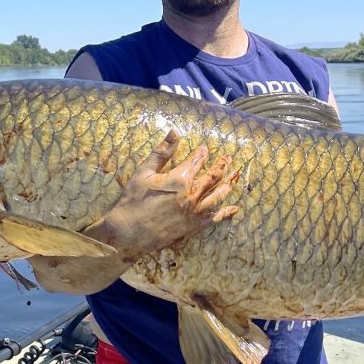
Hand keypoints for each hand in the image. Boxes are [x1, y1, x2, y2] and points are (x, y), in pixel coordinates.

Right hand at [95, 130, 238, 261]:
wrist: (128, 232)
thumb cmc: (133, 200)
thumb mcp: (144, 172)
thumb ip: (162, 152)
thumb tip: (175, 131)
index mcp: (180, 178)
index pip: (197, 160)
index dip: (202, 152)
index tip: (205, 148)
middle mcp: (192, 194)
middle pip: (213, 176)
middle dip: (221, 165)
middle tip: (227, 157)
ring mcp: (195, 211)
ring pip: (218, 195)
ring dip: (228, 184)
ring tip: (234, 176)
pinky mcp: (194, 226)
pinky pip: (215, 218)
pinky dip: (227, 213)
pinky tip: (235, 209)